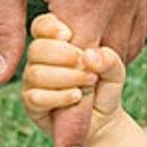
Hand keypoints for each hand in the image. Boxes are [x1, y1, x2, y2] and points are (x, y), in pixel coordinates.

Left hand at [0, 0, 146, 146]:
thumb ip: (1, 24)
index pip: (80, 80)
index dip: (73, 123)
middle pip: (106, 71)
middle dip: (84, 98)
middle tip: (57, 115)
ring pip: (127, 49)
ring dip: (102, 68)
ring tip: (73, 71)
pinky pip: (141, 24)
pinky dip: (120, 40)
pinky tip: (97, 37)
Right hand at [20, 12, 125, 146]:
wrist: (103, 119)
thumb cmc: (105, 86)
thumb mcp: (115, 70)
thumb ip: (108, 59)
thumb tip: (88, 55)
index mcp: (55, 43)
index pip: (41, 26)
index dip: (48, 27)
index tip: (67, 35)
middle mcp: (39, 60)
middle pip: (36, 48)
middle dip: (63, 55)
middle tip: (87, 66)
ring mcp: (32, 82)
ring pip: (37, 73)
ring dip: (67, 77)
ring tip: (90, 82)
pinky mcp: (32, 104)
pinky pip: (36, 97)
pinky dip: (60, 96)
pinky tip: (77, 96)